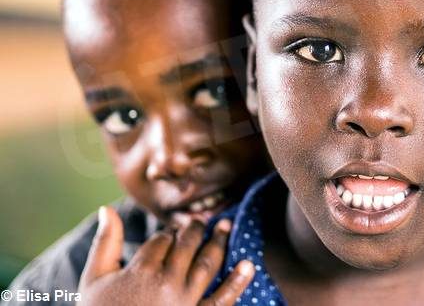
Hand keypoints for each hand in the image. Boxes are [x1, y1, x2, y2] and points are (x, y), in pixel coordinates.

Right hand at [77, 206, 253, 305]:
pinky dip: (237, 281)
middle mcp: (166, 284)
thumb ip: (105, 242)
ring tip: (226, 225)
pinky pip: (222, 300)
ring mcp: (185, 303)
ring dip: (219, 242)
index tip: (168, 235)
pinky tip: (247, 264)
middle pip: (187, 246)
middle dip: (195, 230)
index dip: (166, 234)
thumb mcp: (95, 279)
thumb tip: (106, 208)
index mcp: (140, 271)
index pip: (162, 239)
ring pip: (207, 264)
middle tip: (201, 221)